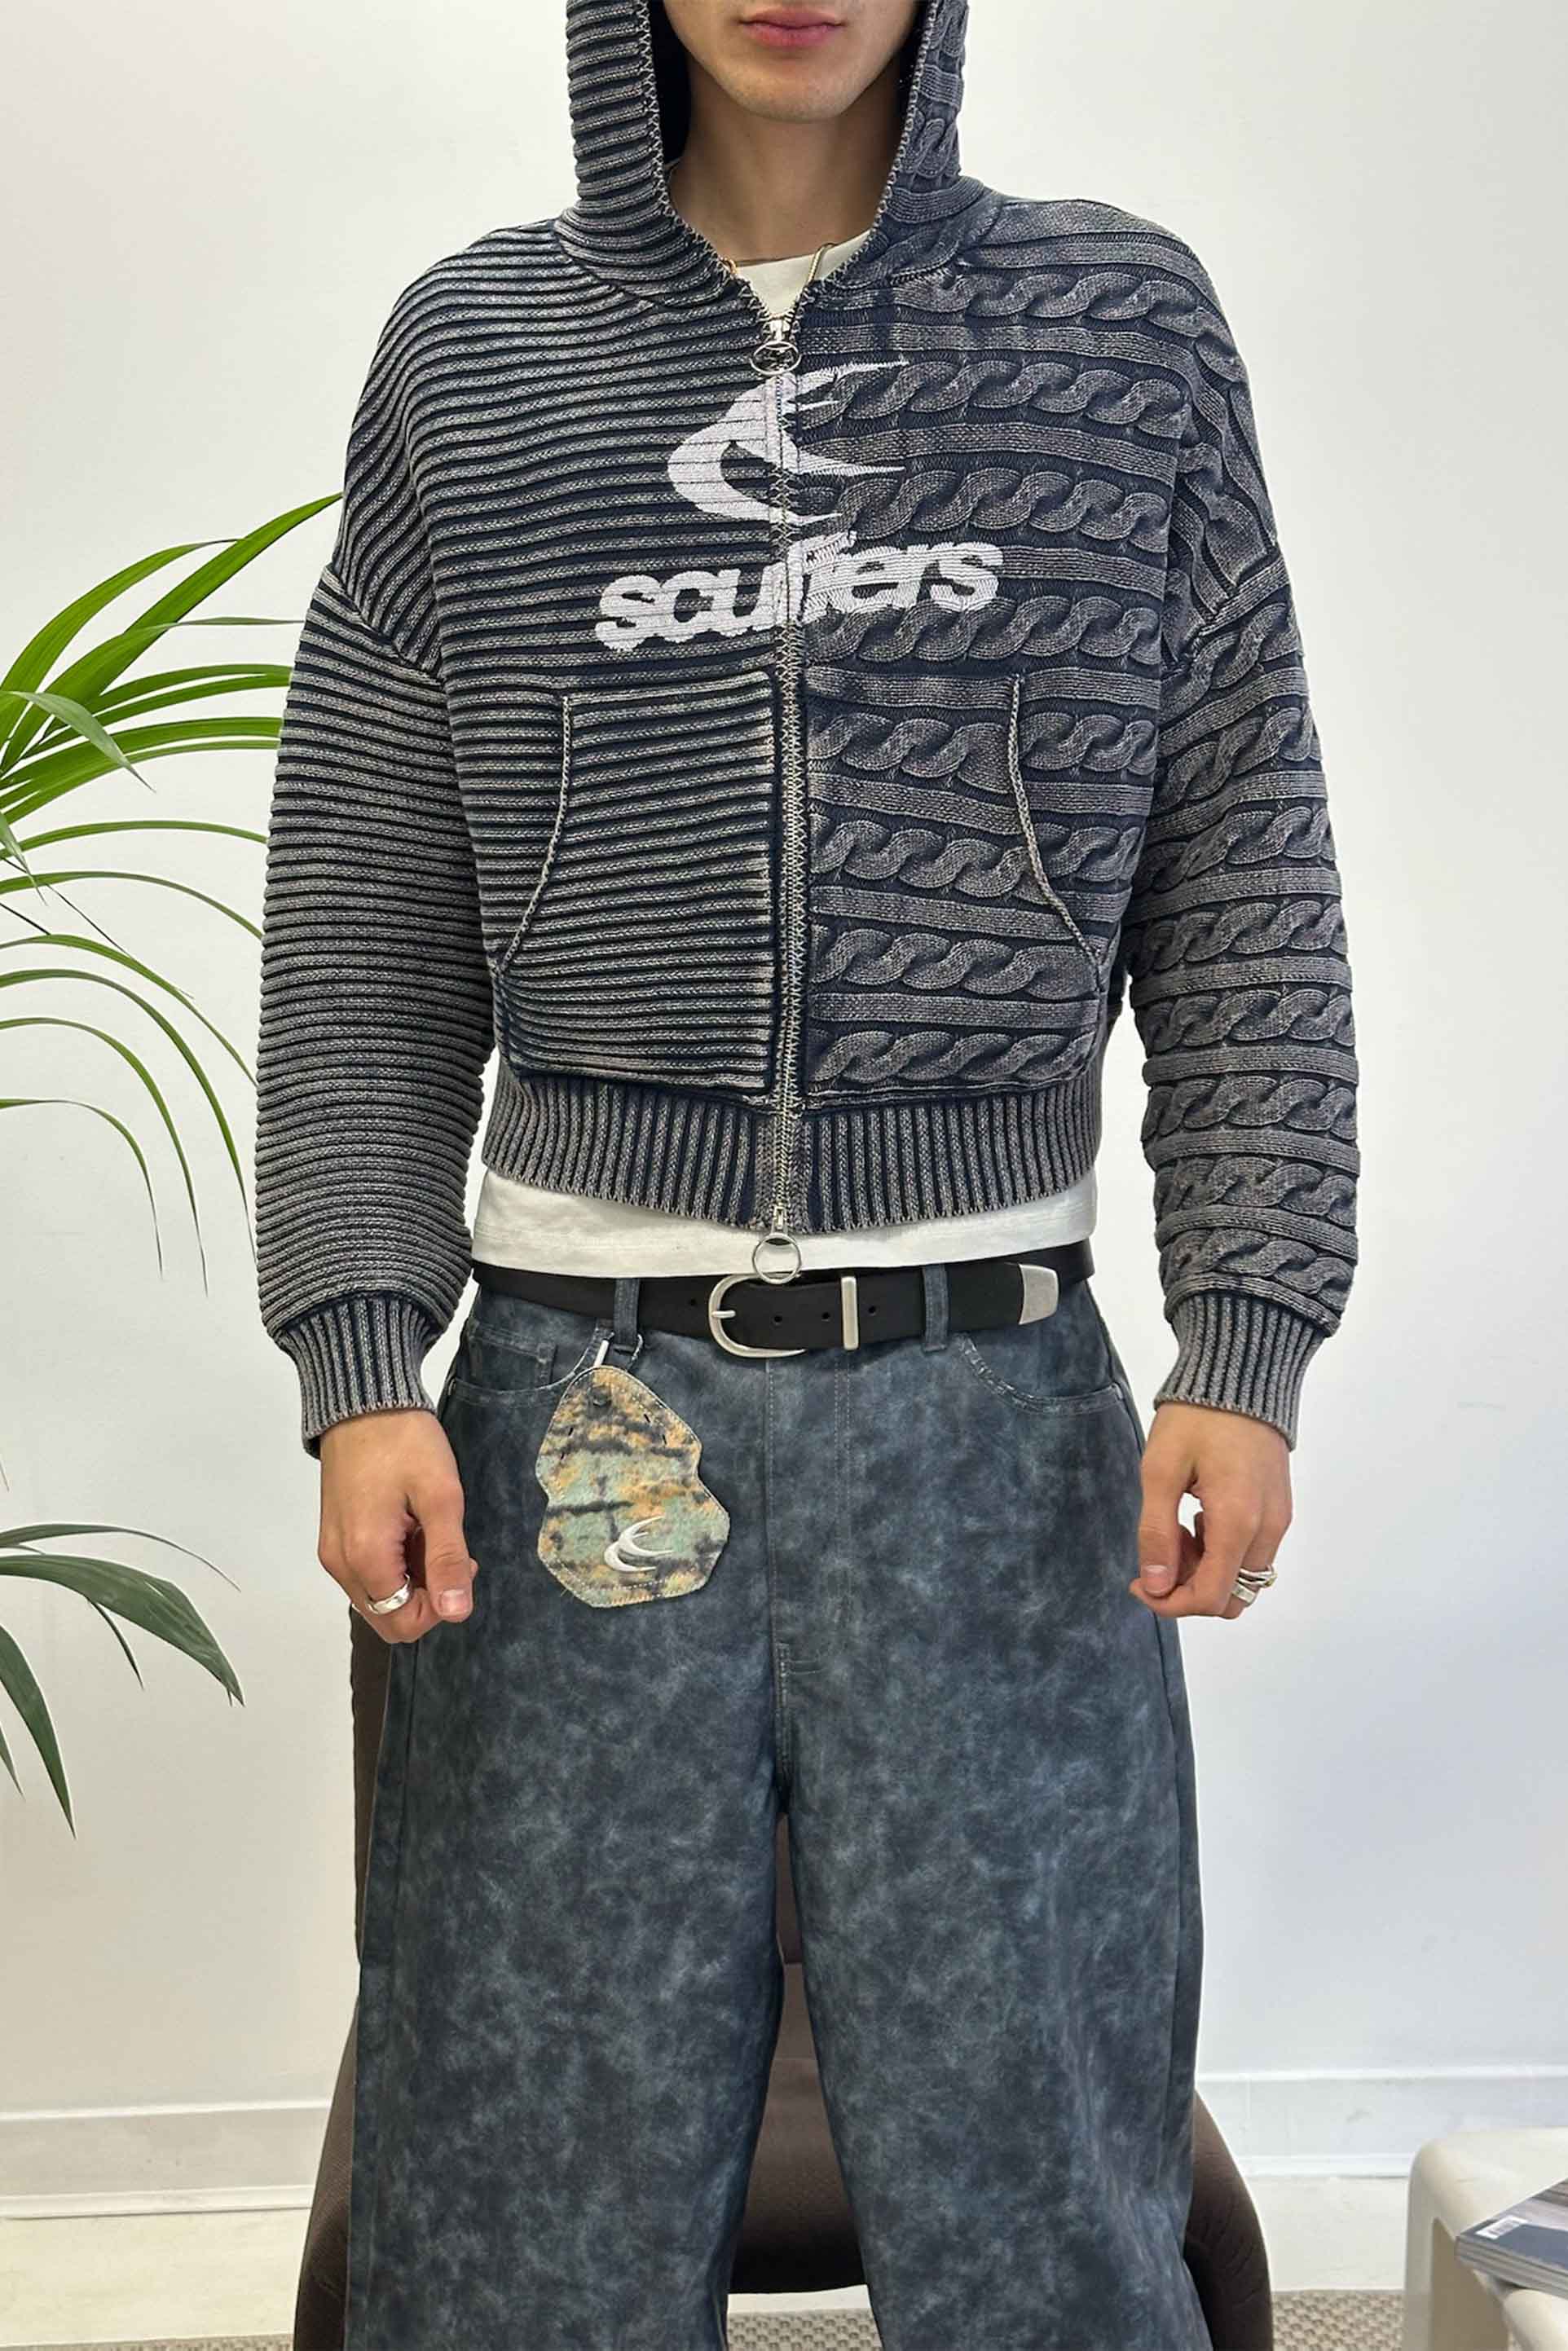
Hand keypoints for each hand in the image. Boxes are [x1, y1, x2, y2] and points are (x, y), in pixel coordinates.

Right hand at [317, 1407, 479, 1642]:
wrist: (363, 1401)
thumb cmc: (404, 1441)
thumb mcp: (440, 1497)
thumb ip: (447, 1558)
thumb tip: (456, 1612)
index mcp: (364, 1557)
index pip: (403, 1623)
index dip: (440, 1604)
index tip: (461, 1562)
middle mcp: (339, 1564)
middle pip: (387, 1616)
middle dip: (426, 1596)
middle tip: (446, 1547)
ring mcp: (332, 1551)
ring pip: (377, 1597)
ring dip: (410, 1578)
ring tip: (427, 1530)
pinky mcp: (333, 1537)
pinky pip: (366, 1574)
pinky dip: (393, 1564)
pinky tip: (409, 1527)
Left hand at [1128, 1401, 1291, 1621]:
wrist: (1241, 1375)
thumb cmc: (1196, 1418)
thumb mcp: (1160, 1471)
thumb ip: (1156, 1533)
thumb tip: (1155, 1586)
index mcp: (1238, 1522)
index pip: (1211, 1598)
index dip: (1171, 1604)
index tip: (1139, 1583)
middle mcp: (1268, 1530)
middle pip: (1232, 1598)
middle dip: (1188, 1589)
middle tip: (1159, 1550)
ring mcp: (1279, 1521)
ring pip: (1243, 1578)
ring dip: (1205, 1570)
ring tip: (1176, 1526)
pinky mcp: (1280, 1510)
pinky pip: (1253, 1553)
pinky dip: (1222, 1551)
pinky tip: (1197, 1515)